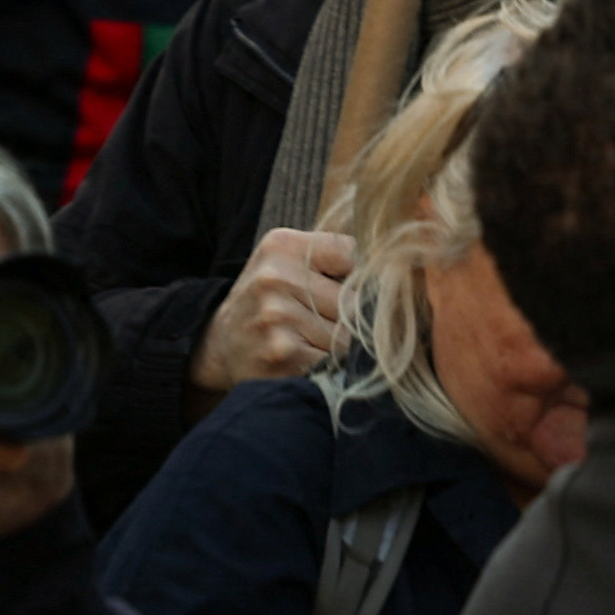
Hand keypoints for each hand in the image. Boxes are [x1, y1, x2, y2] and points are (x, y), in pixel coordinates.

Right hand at [192, 226, 354, 393]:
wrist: (220, 346)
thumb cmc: (267, 302)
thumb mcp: (286, 263)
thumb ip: (330, 258)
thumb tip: (394, 274)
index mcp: (281, 245)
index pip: (352, 254)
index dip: (358, 279)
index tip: (348, 291)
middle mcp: (276, 276)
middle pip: (354, 302)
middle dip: (352, 320)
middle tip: (327, 325)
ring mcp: (278, 315)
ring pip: (347, 336)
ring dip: (340, 349)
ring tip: (312, 344)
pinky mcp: (284, 353)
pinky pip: (334, 362)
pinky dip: (330, 369)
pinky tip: (307, 362)